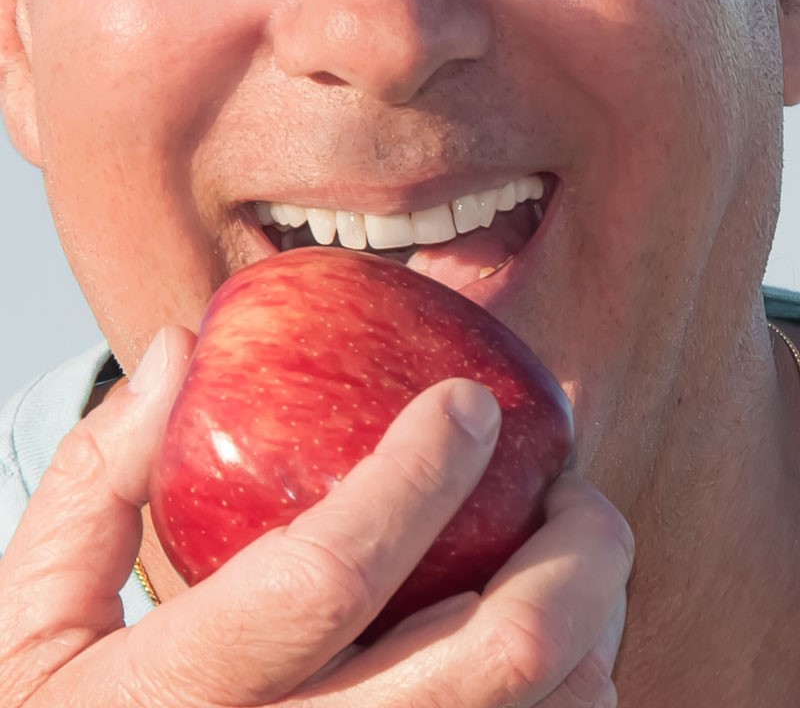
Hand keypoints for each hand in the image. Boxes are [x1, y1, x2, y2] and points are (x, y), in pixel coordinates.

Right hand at [0, 326, 632, 707]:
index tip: (468, 401)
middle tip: (574, 488)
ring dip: (593, 618)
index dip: (415, 473)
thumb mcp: (38, 608)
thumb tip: (177, 349)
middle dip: (570, 553)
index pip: (327, 575)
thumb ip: (100, 473)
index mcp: (182, 701)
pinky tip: (563, 638)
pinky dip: (583, 687)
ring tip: (576, 551)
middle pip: (487, 661)